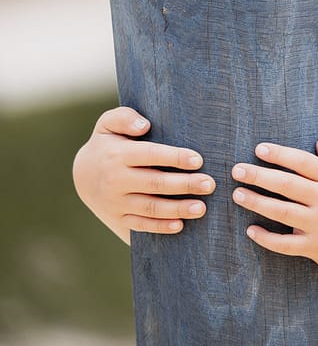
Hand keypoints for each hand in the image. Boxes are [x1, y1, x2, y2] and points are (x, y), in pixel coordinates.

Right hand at [72, 106, 215, 243]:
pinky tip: (180, 225)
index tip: (198, 160)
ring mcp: (117, 203)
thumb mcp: (107, 124)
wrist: (82, 175)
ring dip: (177, 209)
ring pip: (150, 208)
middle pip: (155, 184)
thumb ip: (124, 117)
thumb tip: (144, 125)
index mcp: (118, 155)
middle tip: (209, 184)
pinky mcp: (119, 219)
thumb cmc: (106, 145)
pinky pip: (141, 226)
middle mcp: (116, 180)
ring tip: (201, 208)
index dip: (175, 157)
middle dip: (184, 184)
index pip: (150, 155)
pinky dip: (160, 228)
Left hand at [231, 139, 317, 275]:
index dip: (281, 155)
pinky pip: (286, 244)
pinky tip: (251, 230)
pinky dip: (267, 238)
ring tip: (238, 195)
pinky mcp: (314, 247)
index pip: (304, 162)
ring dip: (258, 203)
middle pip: (288, 185)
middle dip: (260, 176)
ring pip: (283, 212)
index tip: (259, 149)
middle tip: (237, 170)